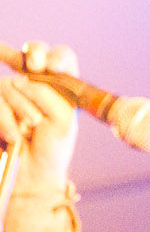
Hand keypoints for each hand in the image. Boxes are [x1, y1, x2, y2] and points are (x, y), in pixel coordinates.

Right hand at [0, 41, 80, 192]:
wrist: (31, 175)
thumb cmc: (51, 149)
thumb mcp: (61, 120)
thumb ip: (46, 94)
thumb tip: (20, 79)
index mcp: (60, 87)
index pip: (61, 58)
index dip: (56, 56)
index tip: (52, 66)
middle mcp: (35, 84)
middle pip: (32, 57)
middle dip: (35, 66)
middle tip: (36, 79)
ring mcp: (10, 92)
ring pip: (11, 84)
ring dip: (22, 109)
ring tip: (28, 131)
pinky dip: (5, 121)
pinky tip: (14, 137)